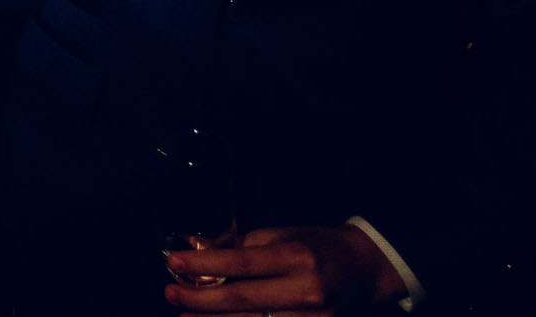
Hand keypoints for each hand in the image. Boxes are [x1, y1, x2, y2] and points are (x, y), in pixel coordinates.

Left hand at [164, 224, 405, 315]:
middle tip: (171, 294)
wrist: (364, 270)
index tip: (174, 263)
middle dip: (200, 300)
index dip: (204, 264)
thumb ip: (239, 245)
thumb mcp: (280, 235)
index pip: (242, 262)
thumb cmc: (317, 246)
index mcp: (296, 257)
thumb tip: (195, 248)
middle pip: (242, 300)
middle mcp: (306, 290)